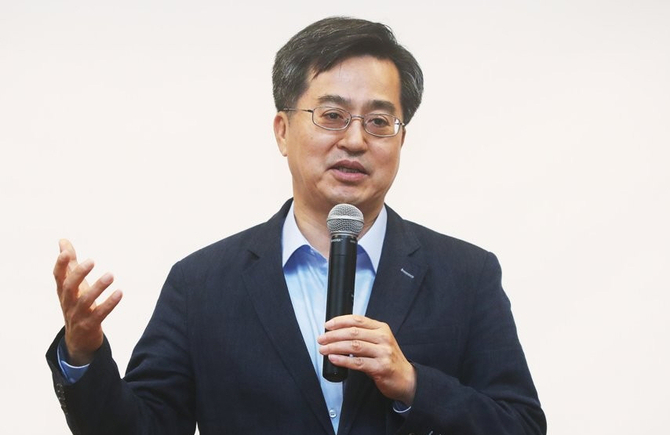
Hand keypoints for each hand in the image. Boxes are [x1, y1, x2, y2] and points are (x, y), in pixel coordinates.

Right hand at [53, 239, 122, 365]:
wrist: (78, 340)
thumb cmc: (76, 305)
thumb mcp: (72, 285)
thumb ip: (69, 263)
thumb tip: (63, 241)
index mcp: (63, 291)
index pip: (58, 276)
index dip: (60, 265)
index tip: (66, 252)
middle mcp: (68, 302)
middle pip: (69, 287)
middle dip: (79, 274)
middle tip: (92, 261)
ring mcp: (78, 315)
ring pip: (85, 301)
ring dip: (98, 288)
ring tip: (110, 275)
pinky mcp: (89, 325)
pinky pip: (99, 314)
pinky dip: (109, 304)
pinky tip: (119, 292)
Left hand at [317, 314, 415, 404]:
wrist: (406, 379)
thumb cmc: (390, 360)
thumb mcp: (380, 342)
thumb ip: (364, 336)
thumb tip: (338, 333)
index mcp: (381, 329)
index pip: (357, 320)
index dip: (340, 321)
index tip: (327, 325)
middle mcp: (383, 338)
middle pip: (353, 332)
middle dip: (333, 335)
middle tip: (322, 339)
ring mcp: (383, 352)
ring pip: (353, 346)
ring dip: (335, 347)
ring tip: (324, 349)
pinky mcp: (380, 367)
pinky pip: (357, 362)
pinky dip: (343, 360)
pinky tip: (334, 359)